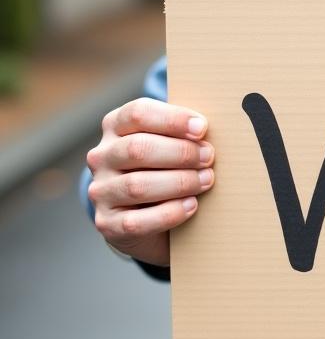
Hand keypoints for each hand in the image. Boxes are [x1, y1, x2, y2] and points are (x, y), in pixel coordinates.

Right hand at [86, 98, 214, 265]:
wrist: (146, 221)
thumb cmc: (165, 172)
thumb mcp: (170, 146)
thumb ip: (183, 134)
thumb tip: (211, 129)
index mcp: (116, 128)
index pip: (137, 114)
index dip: (173, 119)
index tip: (202, 128)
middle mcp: (102, 157)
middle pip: (138, 148)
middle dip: (181, 153)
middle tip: (209, 157)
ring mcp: (101, 191)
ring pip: (137, 185)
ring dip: (180, 182)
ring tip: (207, 180)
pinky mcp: (108, 224)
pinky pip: (137, 221)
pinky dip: (170, 213)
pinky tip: (191, 206)